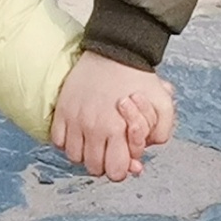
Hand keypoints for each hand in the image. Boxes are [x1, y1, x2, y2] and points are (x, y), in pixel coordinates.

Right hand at [50, 55, 174, 179]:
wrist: (115, 49)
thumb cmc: (138, 77)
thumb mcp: (163, 104)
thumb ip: (160, 134)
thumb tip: (141, 159)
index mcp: (117, 129)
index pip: (115, 172)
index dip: (121, 169)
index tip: (122, 159)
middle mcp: (94, 127)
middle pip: (93, 168)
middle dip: (104, 164)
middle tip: (109, 150)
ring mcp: (75, 119)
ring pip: (74, 158)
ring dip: (85, 154)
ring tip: (94, 141)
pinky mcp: (62, 109)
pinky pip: (57, 141)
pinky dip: (67, 142)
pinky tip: (79, 133)